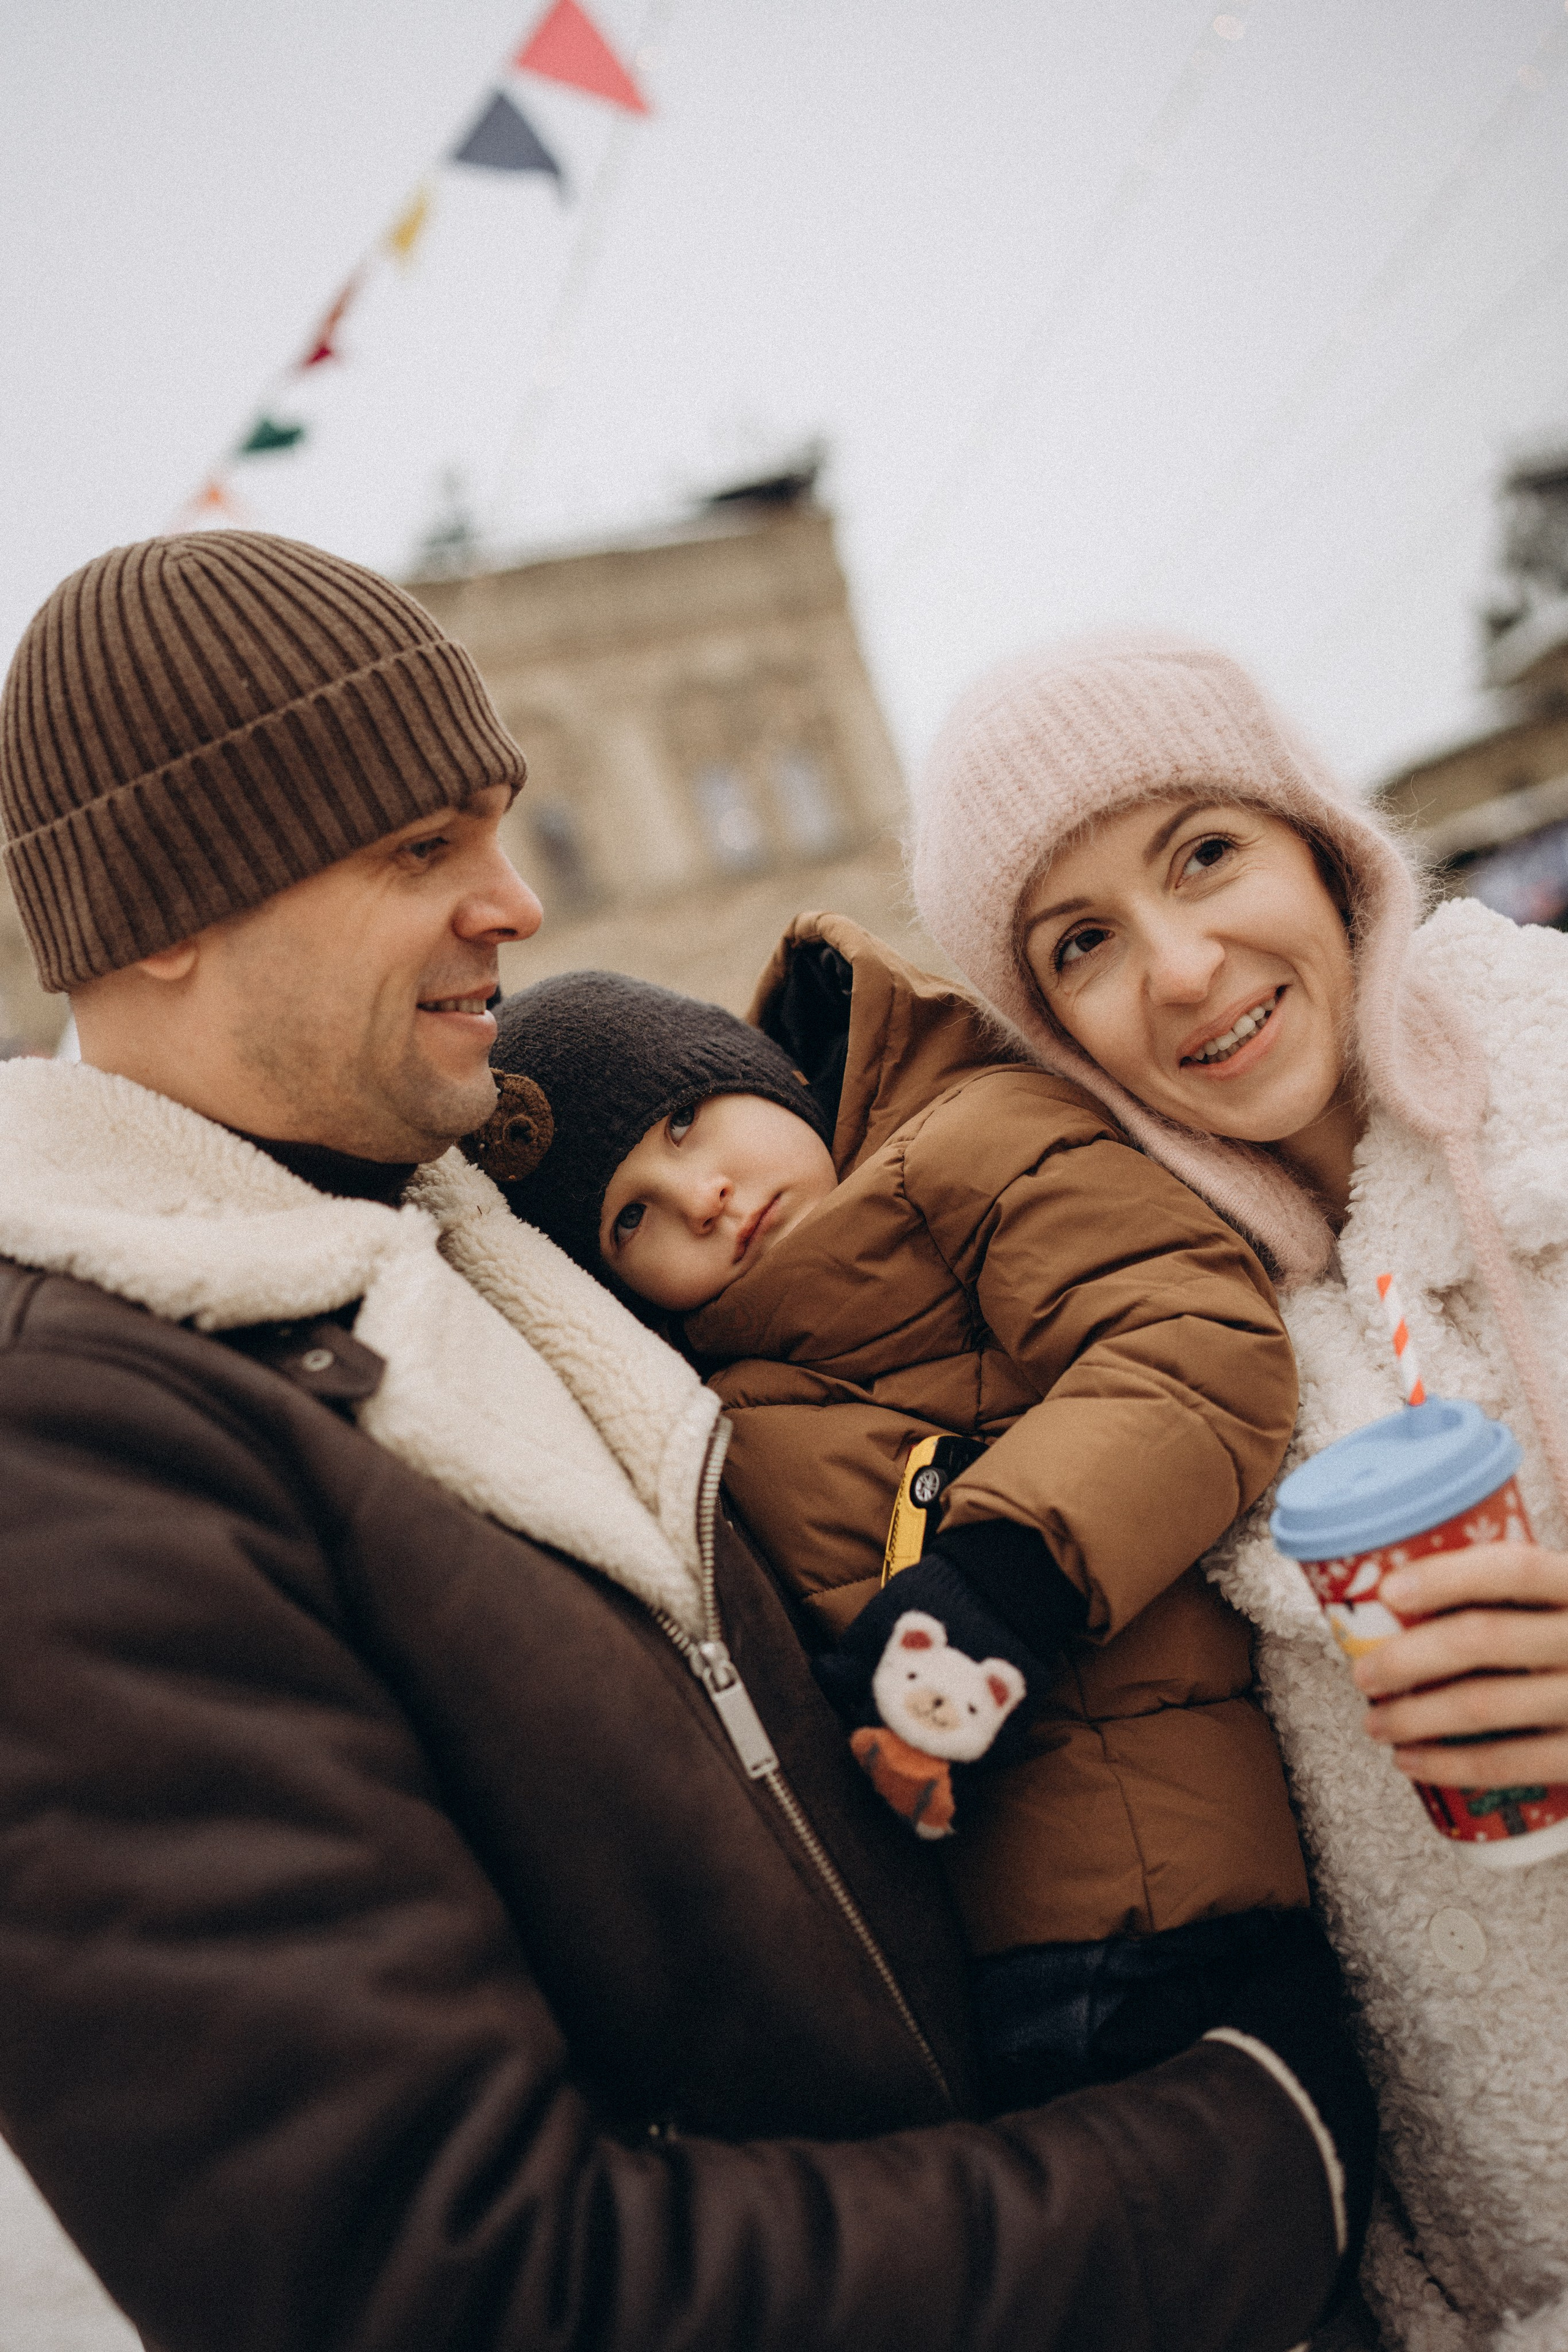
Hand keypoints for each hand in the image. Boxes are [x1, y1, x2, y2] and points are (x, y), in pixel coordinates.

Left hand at [1353, 1542, 1567, 1785]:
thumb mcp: (1565, 1603)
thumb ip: (1517, 1591)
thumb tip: (1393, 1586)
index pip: (1514, 1568)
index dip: (1448, 1575)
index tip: (1388, 1591)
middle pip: (1483, 1638)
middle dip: (1406, 1657)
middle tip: (1362, 1673)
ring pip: (1484, 1704)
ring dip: (1413, 1715)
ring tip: (1375, 1722)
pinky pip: (1510, 1763)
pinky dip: (1449, 1763)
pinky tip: (1411, 1761)